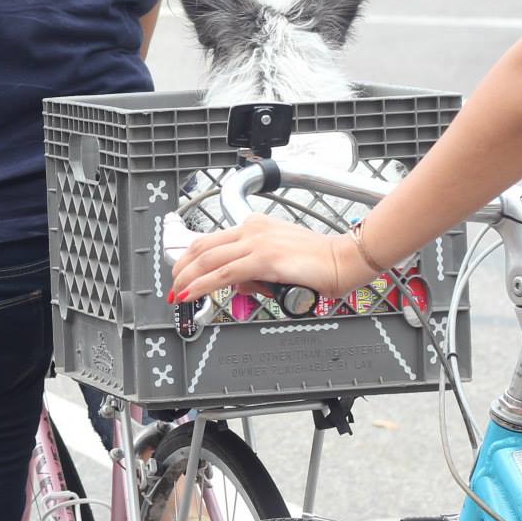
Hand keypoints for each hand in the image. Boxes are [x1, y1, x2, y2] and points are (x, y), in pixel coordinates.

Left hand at [169, 214, 371, 303]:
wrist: (347, 259)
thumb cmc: (321, 261)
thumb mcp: (280, 261)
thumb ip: (256, 270)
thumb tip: (236, 284)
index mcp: (256, 226)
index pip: (211, 240)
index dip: (190, 258)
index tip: (181, 272)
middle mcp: (253, 230)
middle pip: (203, 248)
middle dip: (182, 269)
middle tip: (174, 286)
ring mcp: (258, 242)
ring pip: (208, 260)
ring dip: (187, 279)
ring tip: (178, 294)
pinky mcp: (265, 259)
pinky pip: (223, 273)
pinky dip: (202, 285)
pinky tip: (193, 293)